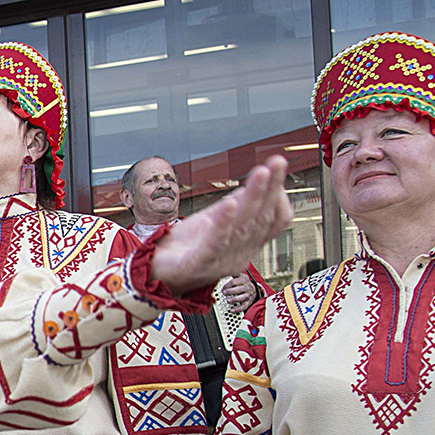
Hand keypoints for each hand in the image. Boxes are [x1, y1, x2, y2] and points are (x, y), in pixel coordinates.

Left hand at [149, 156, 291, 294]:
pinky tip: (229, 204)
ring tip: (260, 173)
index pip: (274, 220)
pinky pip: (215, 243)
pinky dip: (223, 223)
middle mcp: (240, 253)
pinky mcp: (199, 264)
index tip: (277, 168)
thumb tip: (258, 181)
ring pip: (242, 226)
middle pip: (261, 219)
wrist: (156, 272)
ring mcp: (221, 260)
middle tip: (278, 162)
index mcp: (247, 244)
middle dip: (270, 188)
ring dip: (252, 197)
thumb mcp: (215, 220)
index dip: (278, 195)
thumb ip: (236, 204)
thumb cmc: (187, 247)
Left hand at [217, 274, 257, 310]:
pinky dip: (238, 309)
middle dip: (231, 291)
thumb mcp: (238, 275)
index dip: (227, 285)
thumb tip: (221, 273)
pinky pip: (244, 306)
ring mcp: (248, 295)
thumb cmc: (242, 282)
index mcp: (244, 279)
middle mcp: (247, 287)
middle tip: (224, 293)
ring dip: (235, 299)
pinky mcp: (248, 302)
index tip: (222, 288)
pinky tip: (232, 310)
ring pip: (243, 297)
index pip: (234, 282)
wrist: (252, 288)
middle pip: (239, 289)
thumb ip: (232, 274)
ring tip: (228, 301)